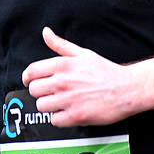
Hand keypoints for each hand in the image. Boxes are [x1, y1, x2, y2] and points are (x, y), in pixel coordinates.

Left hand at [22, 27, 149, 126]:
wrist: (126, 89)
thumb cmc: (106, 71)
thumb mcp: (82, 53)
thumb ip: (60, 44)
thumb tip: (46, 33)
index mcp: (62, 65)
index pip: (31, 72)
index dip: (27, 77)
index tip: (30, 81)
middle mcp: (62, 82)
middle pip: (34, 90)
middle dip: (40, 91)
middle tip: (50, 92)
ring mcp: (68, 100)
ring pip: (41, 106)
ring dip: (49, 105)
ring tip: (60, 102)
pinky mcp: (75, 116)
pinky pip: (54, 120)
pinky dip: (59, 118)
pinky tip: (68, 111)